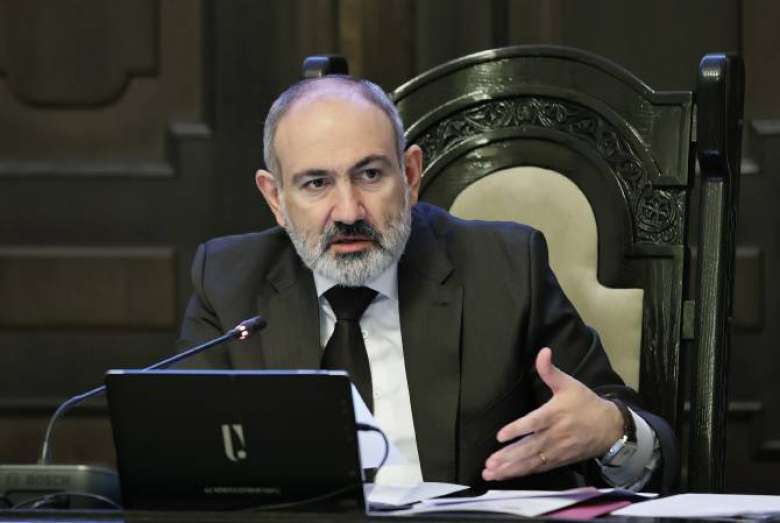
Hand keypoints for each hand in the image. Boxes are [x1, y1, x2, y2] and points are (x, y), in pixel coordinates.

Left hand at [482, 347, 622, 480]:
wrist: (610, 427)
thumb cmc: (586, 403)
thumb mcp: (569, 384)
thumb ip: (550, 371)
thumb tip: (543, 351)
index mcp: (555, 414)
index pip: (534, 423)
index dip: (518, 430)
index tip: (501, 436)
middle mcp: (555, 435)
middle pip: (530, 447)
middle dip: (509, 457)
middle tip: (489, 463)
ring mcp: (557, 450)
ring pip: (532, 461)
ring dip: (511, 469)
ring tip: (491, 473)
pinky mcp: (558, 461)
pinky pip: (538, 468)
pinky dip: (522, 473)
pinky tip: (505, 475)